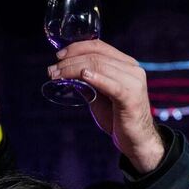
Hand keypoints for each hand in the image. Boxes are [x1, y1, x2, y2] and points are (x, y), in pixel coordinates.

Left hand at [48, 40, 163, 172]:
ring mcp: (134, 83)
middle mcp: (133, 70)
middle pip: (96, 56)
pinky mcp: (131, 98)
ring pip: (99, 66)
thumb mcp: (98, 97)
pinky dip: (96, 78)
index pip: (99, 46)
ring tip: (57, 75)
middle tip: (52, 70)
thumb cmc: (118, 119)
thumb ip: (86, 83)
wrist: (136, 141)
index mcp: (127, 65)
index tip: (58, 56)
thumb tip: (64, 73)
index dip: (76, 47)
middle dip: (70, 61)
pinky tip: (82, 76)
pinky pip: (111, 85)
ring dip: (74, 69)